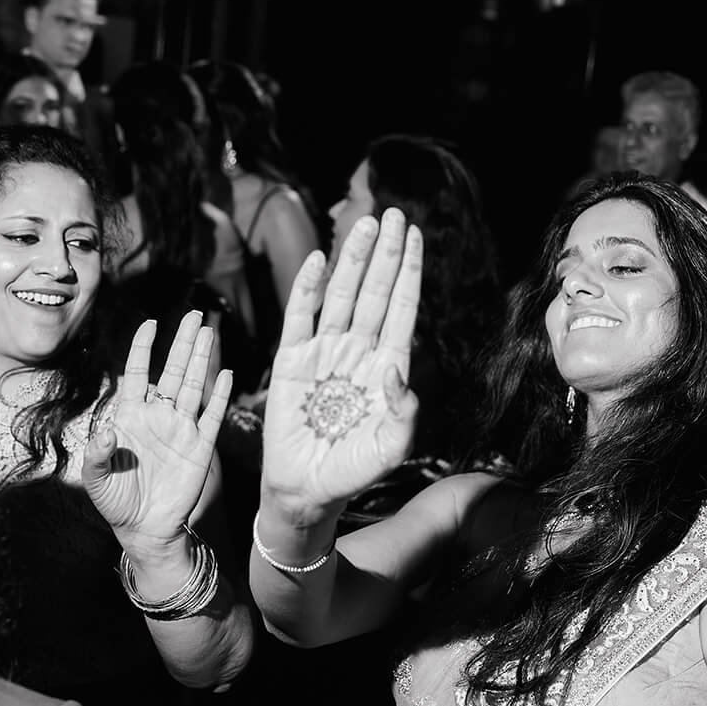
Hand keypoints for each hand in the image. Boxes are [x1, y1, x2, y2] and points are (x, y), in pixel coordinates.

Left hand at [70, 311, 233, 552]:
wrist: (145, 529)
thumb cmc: (116, 501)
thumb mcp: (96, 480)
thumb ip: (98, 454)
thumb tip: (107, 430)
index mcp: (130, 417)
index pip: (136, 374)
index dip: (142, 348)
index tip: (151, 323)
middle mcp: (158, 416)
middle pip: (172, 371)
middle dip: (182, 342)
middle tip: (193, 314)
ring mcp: (181, 429)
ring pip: (194, 386)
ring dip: (201, 359)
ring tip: (209, 331)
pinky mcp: (200, 447)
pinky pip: (212, 415)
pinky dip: (220, 394)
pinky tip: (226, 372)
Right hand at [262, 209, 424, 516]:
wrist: (306, 491)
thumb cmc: (352, 471)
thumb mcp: (390, 448)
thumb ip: (403, 413)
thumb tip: (396, 371)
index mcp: (386, 366)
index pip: (400, 309)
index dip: (408, 272)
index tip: (415, 236)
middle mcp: (357, 351)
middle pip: (374, 292)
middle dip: (385, 253)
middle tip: (393, 213)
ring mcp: (323, 352)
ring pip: (341, 296)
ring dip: (353, 260)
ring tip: (366, 225)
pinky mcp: (290, 361)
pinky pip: (299, 317)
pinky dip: (308, 288)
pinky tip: (319, 259)